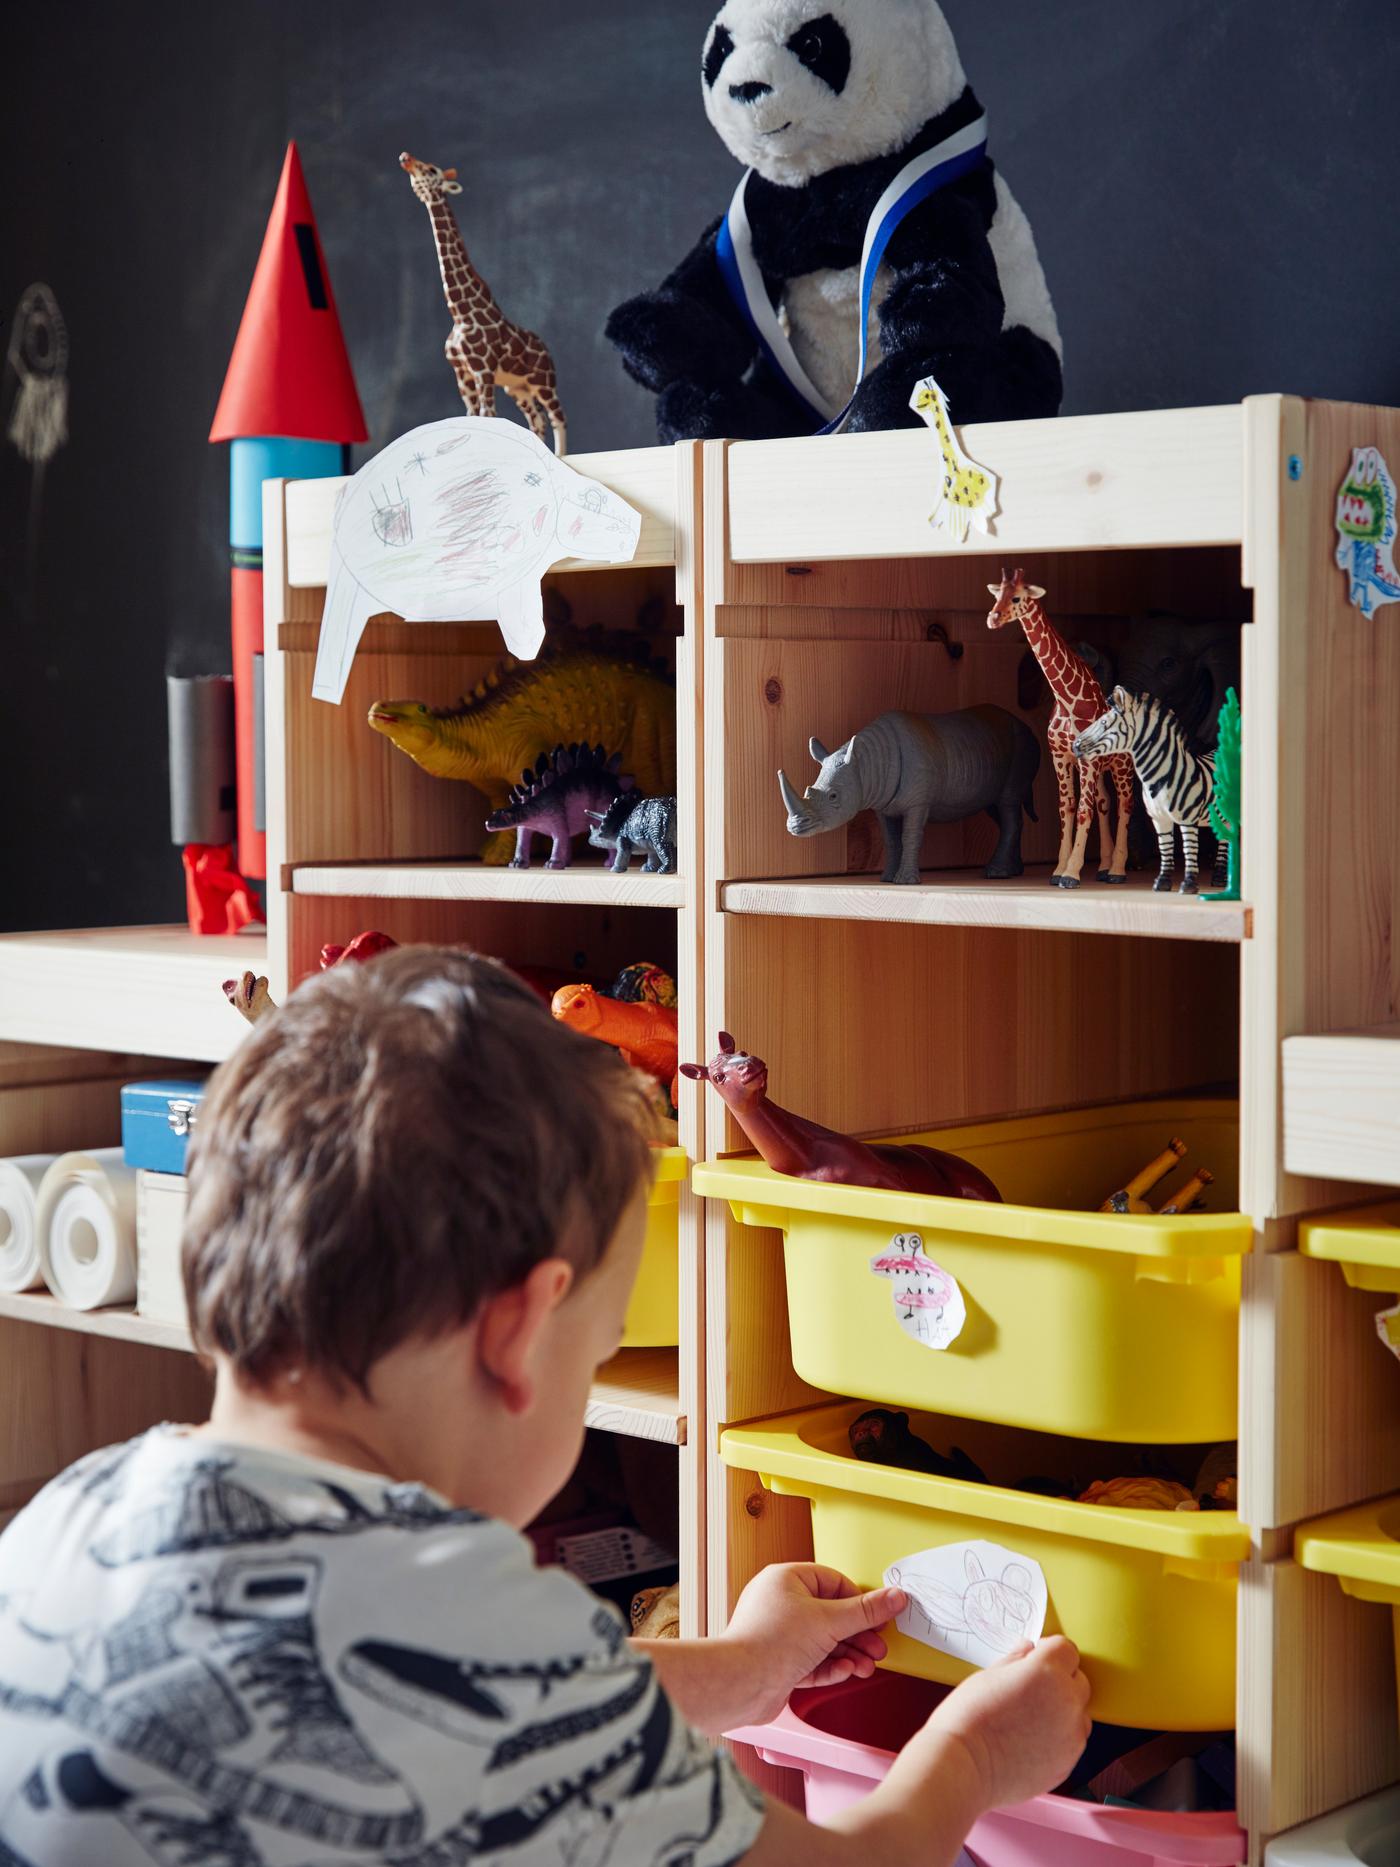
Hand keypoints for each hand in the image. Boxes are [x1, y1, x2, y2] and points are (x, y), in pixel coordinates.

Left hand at [722, 1563, 907, 1726]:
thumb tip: (894, 1597)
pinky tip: (845, 1671)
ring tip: (867, 1666)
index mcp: (786, 1580)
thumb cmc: (771, 1642)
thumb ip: (865, 1612)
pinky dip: (830, 1667)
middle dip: (857, 1634)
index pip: (832, 1582)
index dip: (858, 1600)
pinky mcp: (779, 1663)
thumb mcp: (829, 1621)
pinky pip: (811, 1661)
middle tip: (878, 1647)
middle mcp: (780, 1604)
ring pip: (822, 1641)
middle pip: (830, 1615)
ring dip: (848, 1653)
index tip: (879, 1616)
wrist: (740, 1684)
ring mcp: (778, 1634)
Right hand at [925, 1636, 1090, 1811]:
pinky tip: (1031, 1740)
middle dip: (1060, 1679)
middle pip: (1078, 1680)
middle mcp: (1067, 1702)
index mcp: (1047, 1672)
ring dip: (1063, 1710)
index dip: (1050, 1650)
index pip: (1066, 1649)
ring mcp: (1071, 1736)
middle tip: (1032, 1688)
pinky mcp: (1068, 1764)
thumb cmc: (969, 1719)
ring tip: (1031, 1718)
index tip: (1037, 1657)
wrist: (965, 1766)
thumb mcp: (988, 1676)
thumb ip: (1016, 1660)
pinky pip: (1072, 1742)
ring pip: (1079, 1713)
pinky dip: (1059, 1738)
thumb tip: (1028, 1650)